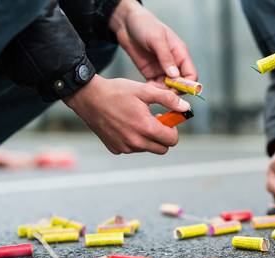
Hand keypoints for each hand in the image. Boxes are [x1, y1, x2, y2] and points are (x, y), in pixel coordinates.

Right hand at [65, 75, 190, 154]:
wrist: (89, 98)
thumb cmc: (117, 92)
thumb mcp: (144, 91)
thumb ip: (167, 99)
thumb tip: (186, 108)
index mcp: (145, 128)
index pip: (172, 140)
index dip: (173, 129)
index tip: (166, 119)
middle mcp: (136, 142)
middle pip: (162, 148)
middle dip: (163, 136)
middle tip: (154, 120)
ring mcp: (125, 148)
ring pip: (148, 149)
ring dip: (148, 138)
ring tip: (137, 120)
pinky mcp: (116, 149)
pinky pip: (133, 149)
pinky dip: (134, 140)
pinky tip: (125, 125)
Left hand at [109, 0, 196, 88]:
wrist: (126, 24)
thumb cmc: (145, 25)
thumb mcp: (157, 39)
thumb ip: (166, 57)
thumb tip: (175, 75)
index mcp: (180, 54)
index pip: (191, 74)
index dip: (188, 84)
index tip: (179, 89)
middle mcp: (174, 63)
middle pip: (181, 84)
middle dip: (175, 90)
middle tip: (165, 94)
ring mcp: (162, 69)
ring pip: (168, 88)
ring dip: (163, 92)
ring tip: (154, 92)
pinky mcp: (151, 73)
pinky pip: (156, 87)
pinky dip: (154, 91)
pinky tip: (148, 90)